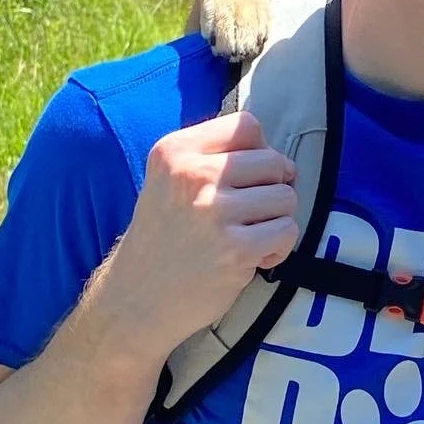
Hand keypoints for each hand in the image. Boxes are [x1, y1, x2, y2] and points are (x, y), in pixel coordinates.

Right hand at [100, 112, 297, 359]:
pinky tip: (254, 257)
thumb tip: (278, 157)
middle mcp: (193, 174)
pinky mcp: (235, 248)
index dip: (260, 151)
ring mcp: (214, 211)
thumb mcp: (169, 182)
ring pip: (285, 197)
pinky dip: (279, 247)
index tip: (249, 179)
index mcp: (175, 151)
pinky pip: (287, 230)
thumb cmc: (163, 240)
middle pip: (273, 161)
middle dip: (273, 188)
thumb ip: (213, 159)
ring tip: (250, 238)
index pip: (246, 125)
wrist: (136, 299)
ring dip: (277, 220)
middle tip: (252, 214)